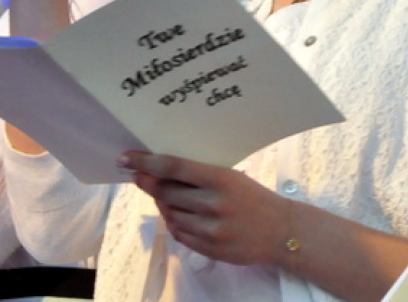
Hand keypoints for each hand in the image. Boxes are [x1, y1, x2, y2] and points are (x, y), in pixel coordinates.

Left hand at [122, 151, 293, 266]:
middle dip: (148, 182)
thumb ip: (202, 177)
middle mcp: (213, 204)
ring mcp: (210, 229)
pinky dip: (174, 222)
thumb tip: (164, 172)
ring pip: (169, 214)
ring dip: (162, 204)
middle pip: (166, 192)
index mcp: (222, 179)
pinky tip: (179, 214)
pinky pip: (179, 233)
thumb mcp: (234, 179)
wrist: (282, 232)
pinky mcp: (208, 248)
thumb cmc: (256, 199)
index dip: (147, 162)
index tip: (126, 159)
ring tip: (166, 197)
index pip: (175, 167)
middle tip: (139, 176)